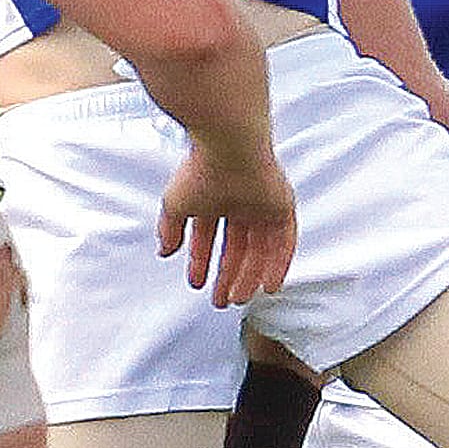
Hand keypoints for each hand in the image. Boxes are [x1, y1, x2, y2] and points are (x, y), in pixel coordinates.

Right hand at [158, 142, 297, 306]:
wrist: (230, 148)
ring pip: (260, 248)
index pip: (209, 234)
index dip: (202, 260)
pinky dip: (277, 264)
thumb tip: (164, 251)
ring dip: (250, 275)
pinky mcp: (282, 205)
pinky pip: (284, 242)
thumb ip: (169, 229)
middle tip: (222, 299)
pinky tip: (269, 285)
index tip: (196, 282)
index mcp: (213, 196)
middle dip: (228, 274)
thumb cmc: (201, 169)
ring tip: (239, 298)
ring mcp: (262, 204)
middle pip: (237, 247)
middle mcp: (239, 200)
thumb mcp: (175, 204)